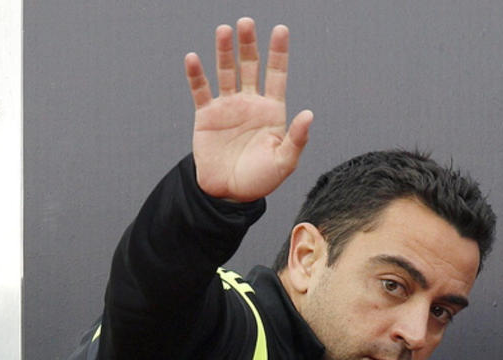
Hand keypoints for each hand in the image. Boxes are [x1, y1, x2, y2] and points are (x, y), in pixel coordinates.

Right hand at [185, 18, 312, 201]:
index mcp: (272, 111)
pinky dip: (196, 75)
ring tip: (224, 30)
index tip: (280, 29)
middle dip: (249, 45)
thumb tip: (309, 114)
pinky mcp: (206, 116)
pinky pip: (201, 91)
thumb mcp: (284, 162)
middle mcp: (250, 103)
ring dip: (225, 52)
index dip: (278, 52)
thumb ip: (296, 138)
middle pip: (250, 66)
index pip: (276, 75)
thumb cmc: (261, 179)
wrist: (230, 193)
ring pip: (226, 72)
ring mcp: (228, 107)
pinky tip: (193, 58)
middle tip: (247, 22)